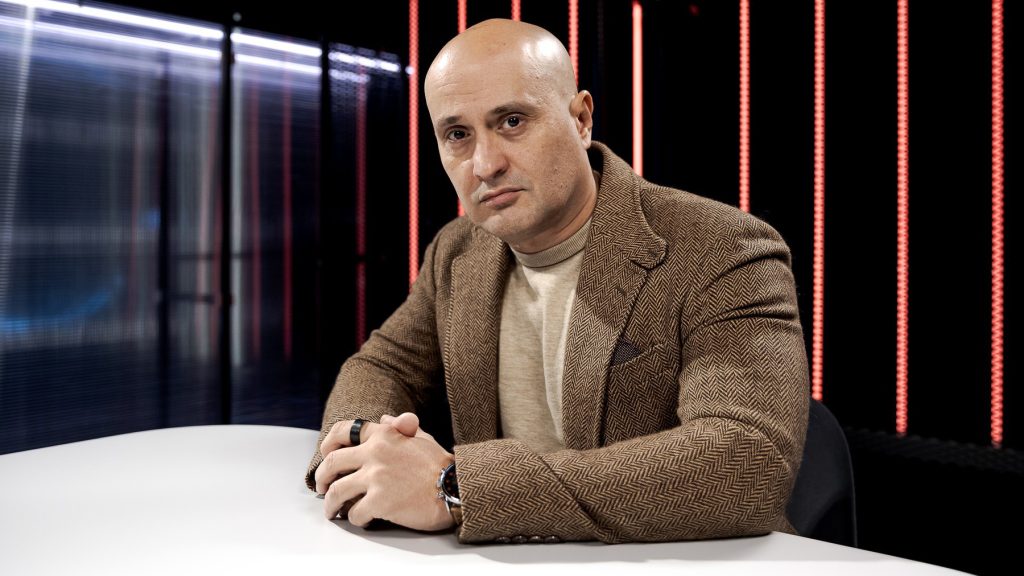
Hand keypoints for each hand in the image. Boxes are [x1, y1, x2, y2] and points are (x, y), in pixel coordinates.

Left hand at [314, 413, 454, 531]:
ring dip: (331, 504)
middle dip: (322, 478)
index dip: (328, 444)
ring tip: (333, 511)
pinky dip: (356, 519)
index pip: (343, 431)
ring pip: (337, 492)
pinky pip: (355, 513)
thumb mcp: (421, 438)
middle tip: (322, 488)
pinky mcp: (380, 501)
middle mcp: (375, 453)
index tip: (325, 455)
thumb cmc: (440, 466)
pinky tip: (363, 519)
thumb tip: (384, 419)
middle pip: (331, 463)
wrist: (455, 489)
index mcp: (384, 435)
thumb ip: (399, 428)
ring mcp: (376, 478)